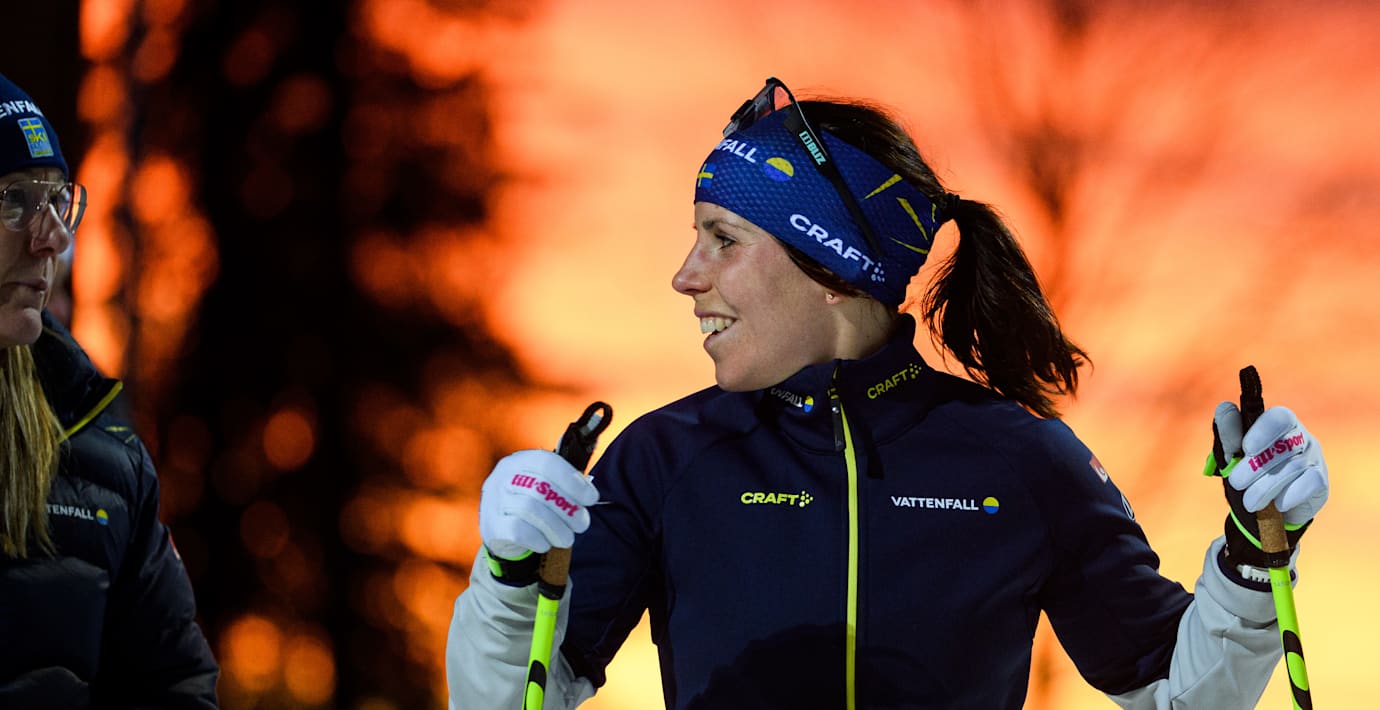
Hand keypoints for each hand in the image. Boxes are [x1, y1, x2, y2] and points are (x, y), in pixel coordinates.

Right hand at [479, 449, 598, 560]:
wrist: (502, 532)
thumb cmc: (532, 505)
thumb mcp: (546, 488)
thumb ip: (565, 486)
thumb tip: (590, 495)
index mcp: (520, 461)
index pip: (548, 463)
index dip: (573, 482)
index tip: (591, 499)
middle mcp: (503, 476)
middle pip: (540, 487)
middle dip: (567, 509)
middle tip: (581, 524)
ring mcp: (493, 500)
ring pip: (530, 509)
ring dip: (556, 527)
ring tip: (567, 538)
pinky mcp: (491, 525)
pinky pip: (518, 530)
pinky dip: (537, 538)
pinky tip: (545, 543)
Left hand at [1209, 402, 1328, 566]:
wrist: (1264, 508)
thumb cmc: (1247, 473)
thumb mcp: (1232, 455)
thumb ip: (1228, 433)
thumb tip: (1225, 407)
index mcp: (1278, 423)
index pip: (1279, 417)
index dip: (1263, 432)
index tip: (1246, 449)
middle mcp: (1300, 436)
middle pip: (1284, 446)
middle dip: (1255, 468)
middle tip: (1237, 483)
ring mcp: (1313, 457)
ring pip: (1293, 467)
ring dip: (1265, 488)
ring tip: (1250, 502)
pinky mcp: (1320, 479)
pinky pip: (1309, 483)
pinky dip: (1289, 496)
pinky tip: (1278, 504)